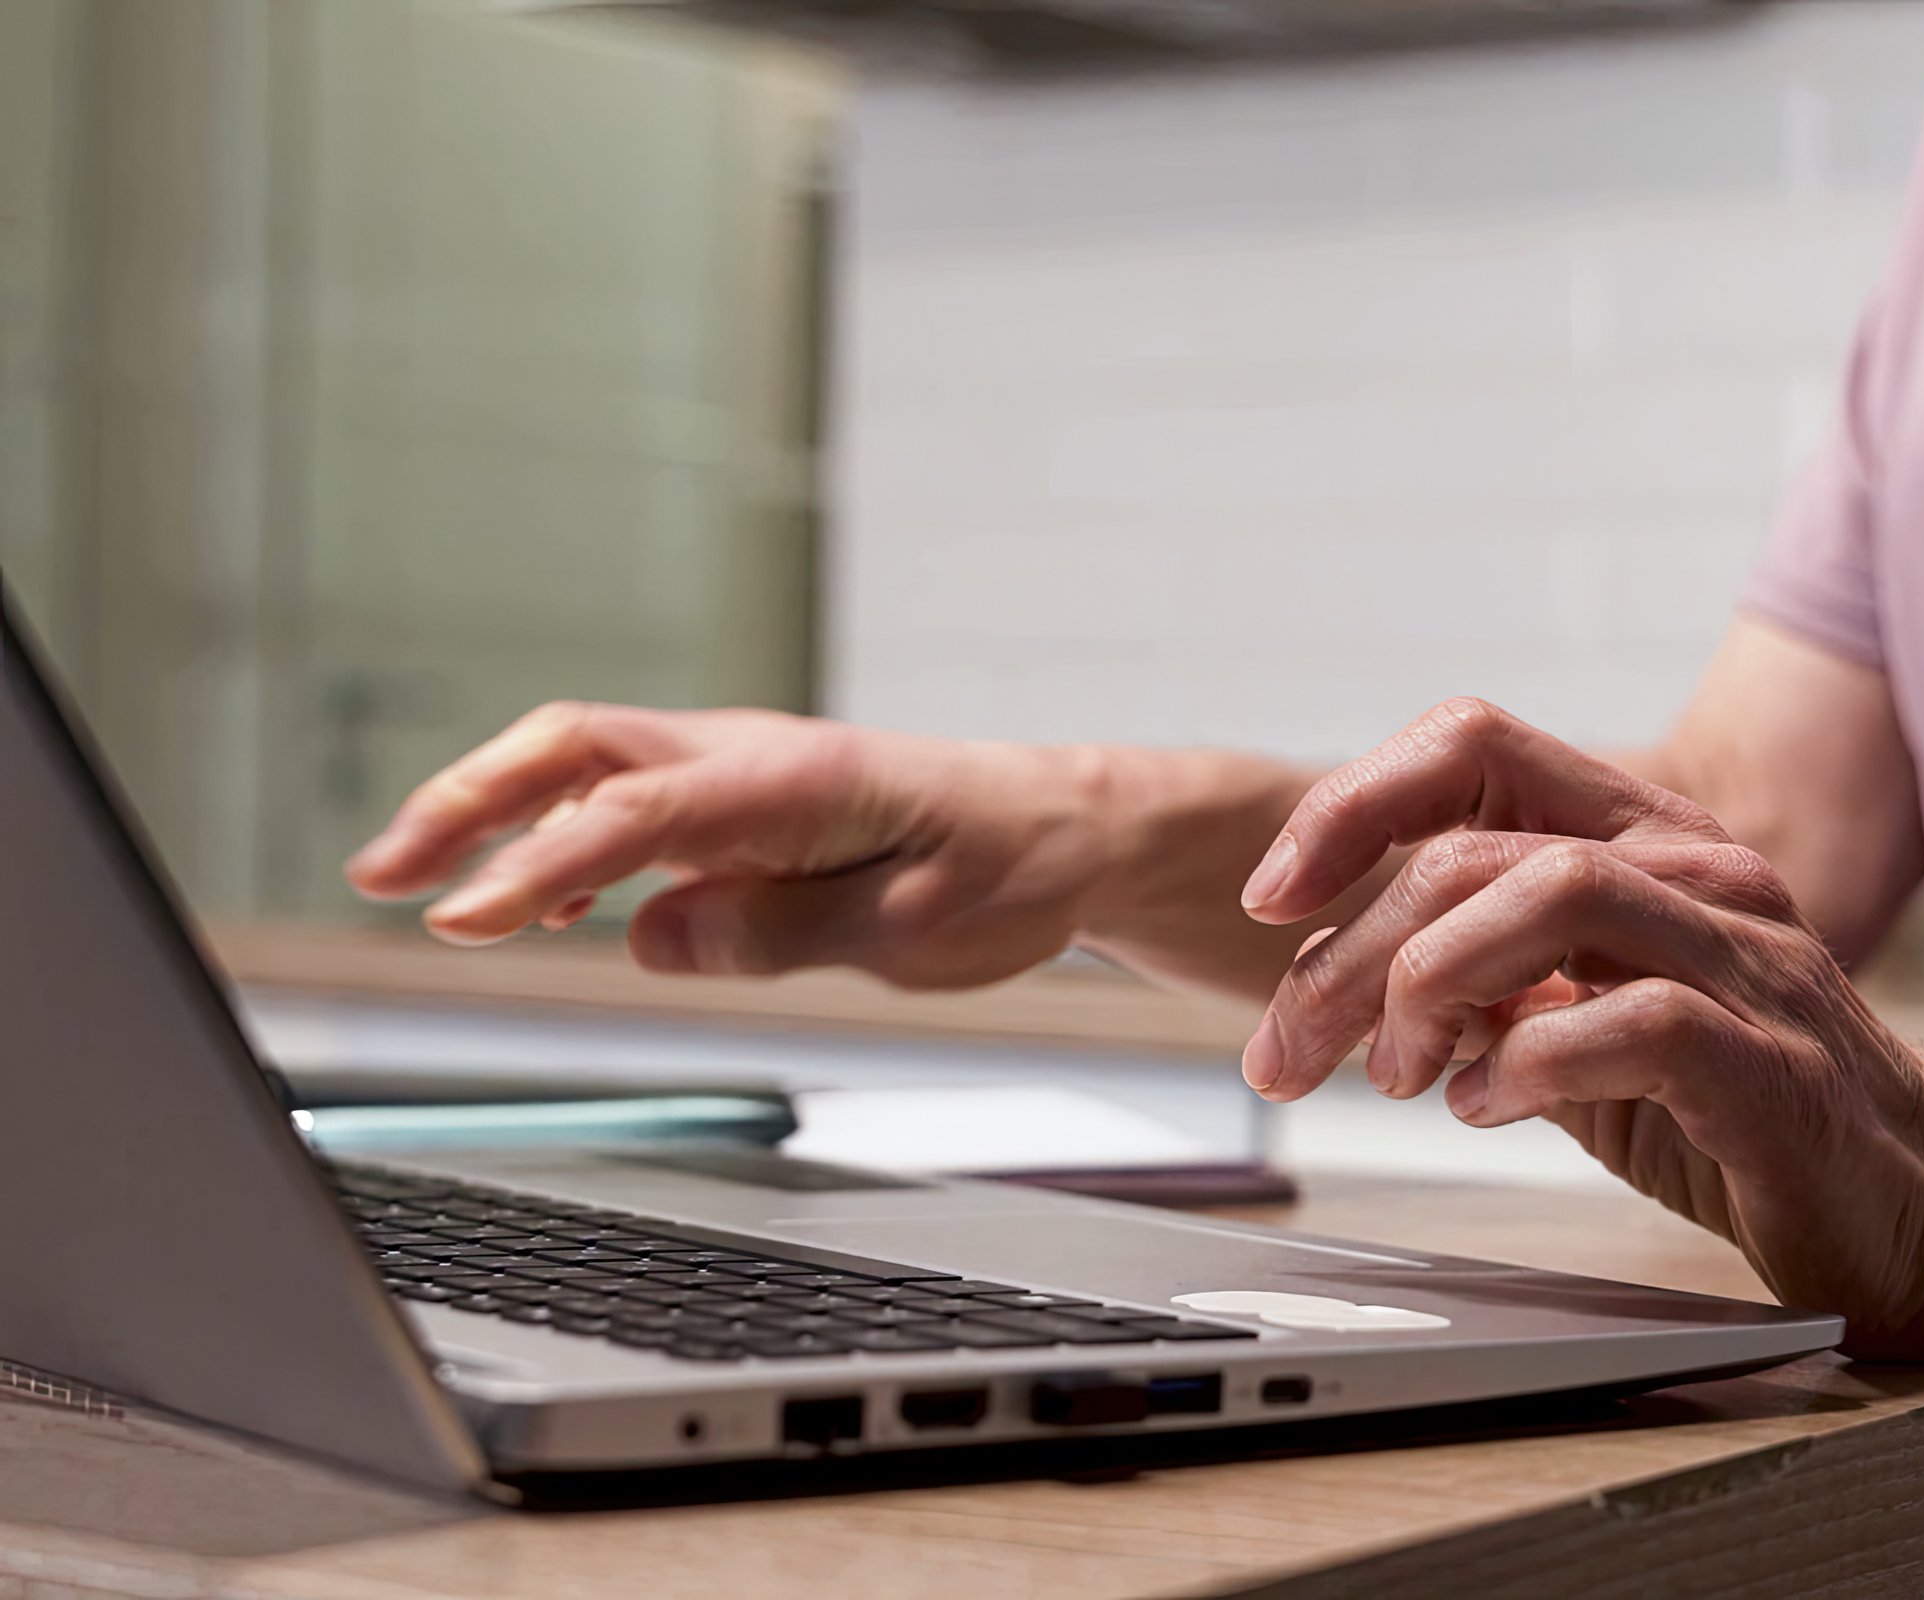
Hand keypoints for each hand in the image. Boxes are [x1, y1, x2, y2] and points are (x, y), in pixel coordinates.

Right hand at [346, 703, 1113, 987]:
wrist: (1066, 830)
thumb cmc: (1008, 873)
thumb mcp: (915, 930)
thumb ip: (780, 933)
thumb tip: (643, 935)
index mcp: (797, 781)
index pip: (634, 818)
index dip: (535, 867)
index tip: (464, 925)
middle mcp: (754, 757)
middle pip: (576, 750)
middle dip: (467, 802)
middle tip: (380, 876)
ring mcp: (743, 772)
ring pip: (588, 769)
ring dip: (495, 817)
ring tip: (418, 893)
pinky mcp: (746, 803)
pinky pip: (631, 809)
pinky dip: (562, 844)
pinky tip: (543, 908)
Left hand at [1238, 698, 1923, 1354]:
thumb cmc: (1735, 1105)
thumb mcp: (1582, 1015)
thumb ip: (1485, 975)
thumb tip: (1342, 979)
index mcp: (1641, 838)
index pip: (1473, 747)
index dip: (1351, 805)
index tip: (1272, 902)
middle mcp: (1695, 869)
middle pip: (1476, 847)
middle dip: (1349, 953)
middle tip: (1290, 1051)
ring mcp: (1744, 956)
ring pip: (1549, 894)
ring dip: (1433, 987)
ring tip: (1400, 1074)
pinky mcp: (1770, 1063)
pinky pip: (1629, 1021)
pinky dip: (1526, 1065)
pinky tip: (1489, 1111)